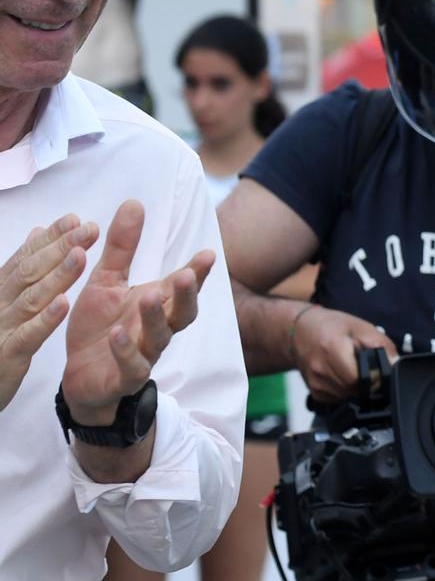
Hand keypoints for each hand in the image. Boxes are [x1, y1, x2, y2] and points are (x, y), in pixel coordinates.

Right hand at [0, 215, 94, 410]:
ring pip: (31, 298)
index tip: (76, 219)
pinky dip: (46, 318)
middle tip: (87, 228)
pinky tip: (64, 302)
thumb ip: (19, 269)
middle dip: (59, 248)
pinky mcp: (8, 354)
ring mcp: (1, 328)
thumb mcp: (5, 301)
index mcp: (0, 290)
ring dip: (56, 275)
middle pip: (30, 271)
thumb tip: (37, 233)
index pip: (26, 257)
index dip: (51, 238)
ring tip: (80, 255)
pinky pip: (29, 334)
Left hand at [61, 201, 211, 424]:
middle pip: (182, 313)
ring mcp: (144, 354)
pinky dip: (126, 351)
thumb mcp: (106, 280)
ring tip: (149, 296)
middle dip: (186, 295)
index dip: (197, 272)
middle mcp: (156, 329)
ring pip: (160, 337)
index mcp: (156, 304)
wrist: (80, 377)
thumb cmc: (99, 326)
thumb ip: (122, 247)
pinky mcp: (123, 378)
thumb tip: (134, 202)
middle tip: (185, 275)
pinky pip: (132, 366)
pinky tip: (117, 335)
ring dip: (156, 318)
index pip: (182, 287)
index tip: (207, 253)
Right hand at [291, 303, 400, 402]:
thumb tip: (395, 364)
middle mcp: (319, 369)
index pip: (358, 378)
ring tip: (353, 369)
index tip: (376, 369)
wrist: (300, 330)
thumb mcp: (361, 327)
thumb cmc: (332, 326)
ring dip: (356, 388)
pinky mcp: (314, 391)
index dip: (372, 376)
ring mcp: (314, 382)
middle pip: (353, 390)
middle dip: (366, 382)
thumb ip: (381, 345)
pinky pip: (337, 399)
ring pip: (346, 397)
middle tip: (366, 368)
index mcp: (332, 350)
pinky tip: (343, 375)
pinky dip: (345, 391)